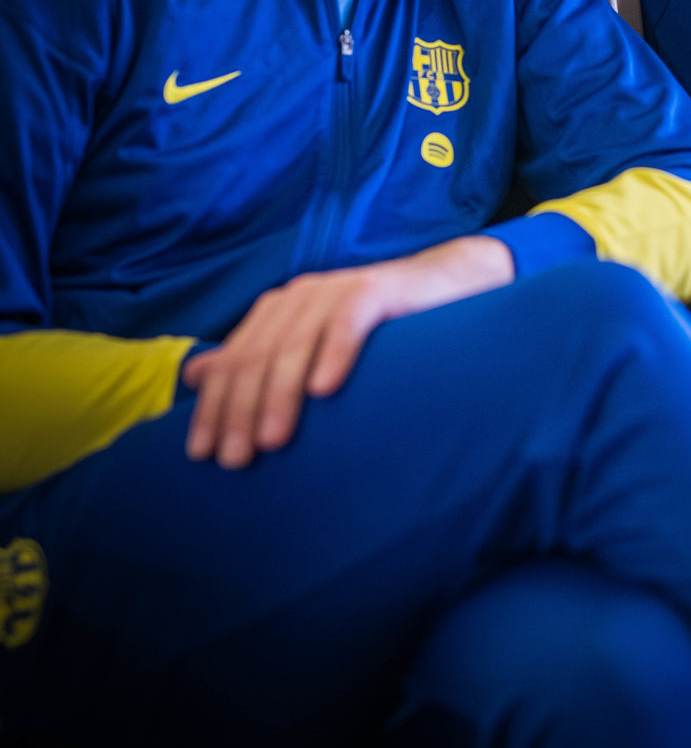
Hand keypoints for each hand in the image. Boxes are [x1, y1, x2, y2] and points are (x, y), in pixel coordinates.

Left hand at [182, 235, 513, 468]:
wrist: (441, 288)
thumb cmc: (374, 331)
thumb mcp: (306, 346)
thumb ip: (254, 359)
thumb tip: (193, 375)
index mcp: (277, 311)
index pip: (232, 361)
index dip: (212, 407)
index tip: (201, 455)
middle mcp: (300, 297)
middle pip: (258, 356)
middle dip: (240, 410)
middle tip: (236, 459)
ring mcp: (336, 290)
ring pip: (295, 344)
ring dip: (280, 394)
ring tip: (273, 440)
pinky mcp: (374, 291)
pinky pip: (347, 322)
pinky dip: (334, 354)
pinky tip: (324, 390)